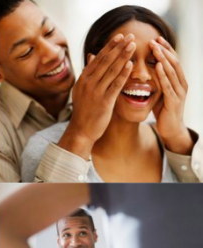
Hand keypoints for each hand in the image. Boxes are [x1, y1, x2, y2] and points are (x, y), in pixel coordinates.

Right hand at [59, 33, 135, 159]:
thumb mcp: (83, 89)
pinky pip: (115, 85)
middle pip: (105, 61)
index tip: (119, 36)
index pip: (98, 58)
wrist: (81, 130)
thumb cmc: (84, 110)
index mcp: (83, 79)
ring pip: (111, 71)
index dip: (110, 46)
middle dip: (118, 47)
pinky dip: (123, 74)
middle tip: (129, 35)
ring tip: (133, 45)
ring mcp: (95, 92)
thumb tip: (92, 56)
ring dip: (123, 57)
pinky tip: (131, 65)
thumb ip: (89, 73)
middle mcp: (88, 83)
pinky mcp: (104, 102)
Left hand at [150, 36, 193, 154]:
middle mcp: (181, 83)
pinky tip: (157, 67)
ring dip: (163, 59)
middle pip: (174, 62)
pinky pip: (168, 85)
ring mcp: (179, 92)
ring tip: (155, 48)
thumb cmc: (163, 110)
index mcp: (178, 80)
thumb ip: (156, 80)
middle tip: (154, 39)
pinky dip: (163, 75)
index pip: (172, 60)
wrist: (170, 129)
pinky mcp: (174, 101)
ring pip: (172, 71)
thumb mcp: (160, 91)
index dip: (165, 49)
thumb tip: (145, 67)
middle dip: (164, 50)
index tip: (156, 37)